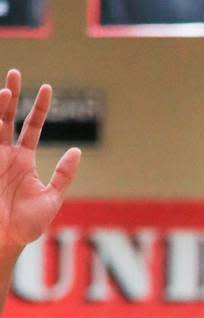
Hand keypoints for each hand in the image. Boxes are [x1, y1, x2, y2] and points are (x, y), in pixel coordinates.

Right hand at [0, 72, 80, 255]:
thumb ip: (63, 175)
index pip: (32, 126)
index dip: (39, 108)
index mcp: (24, 160)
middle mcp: (6, 154)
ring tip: (7, 90)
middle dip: (12, 94)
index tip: (48, 88)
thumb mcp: (51, 199)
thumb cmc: (27, 225)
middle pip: (8, 116)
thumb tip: (77, 151)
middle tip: (15, 73)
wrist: (5, 240)